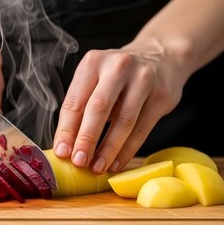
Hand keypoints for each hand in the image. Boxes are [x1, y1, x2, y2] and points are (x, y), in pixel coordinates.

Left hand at [52, 37, 188, 173]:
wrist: (162, 56)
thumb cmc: (119, 76)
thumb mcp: (97, 80)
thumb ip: (81, 106)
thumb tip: (66, 145)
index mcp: (94, 62)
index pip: (75, 101)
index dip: (66, 130)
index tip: (62, 153)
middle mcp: (118, 67)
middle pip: (98, 108)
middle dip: (86, 139)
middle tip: (79, 162)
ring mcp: (143, 79)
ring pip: (123, 121)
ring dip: (108, 149)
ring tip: (97, 167)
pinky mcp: (161, 95)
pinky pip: (142, 128)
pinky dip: (127, 149)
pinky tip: (116, 162)